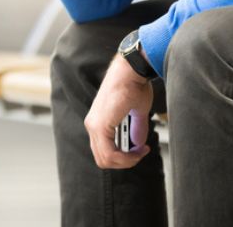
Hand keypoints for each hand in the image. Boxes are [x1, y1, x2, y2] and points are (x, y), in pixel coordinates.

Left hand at [84, 54, 153, 168]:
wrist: (131, 70)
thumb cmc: (134, 84)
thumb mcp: (136, 112)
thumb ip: (136, 129)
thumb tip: (138, 144)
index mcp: (98, 121)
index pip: (105, 150)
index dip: (123, 156)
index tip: (140, 150)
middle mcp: (92, 124)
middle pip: (104, 158)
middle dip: (125, 161)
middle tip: (140, 153)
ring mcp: (94, 125)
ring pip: (106, 159)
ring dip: (127, 160)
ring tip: (141, 151)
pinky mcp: (100, 125)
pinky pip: (110, 153)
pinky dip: (126, 157)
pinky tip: (137, 150)